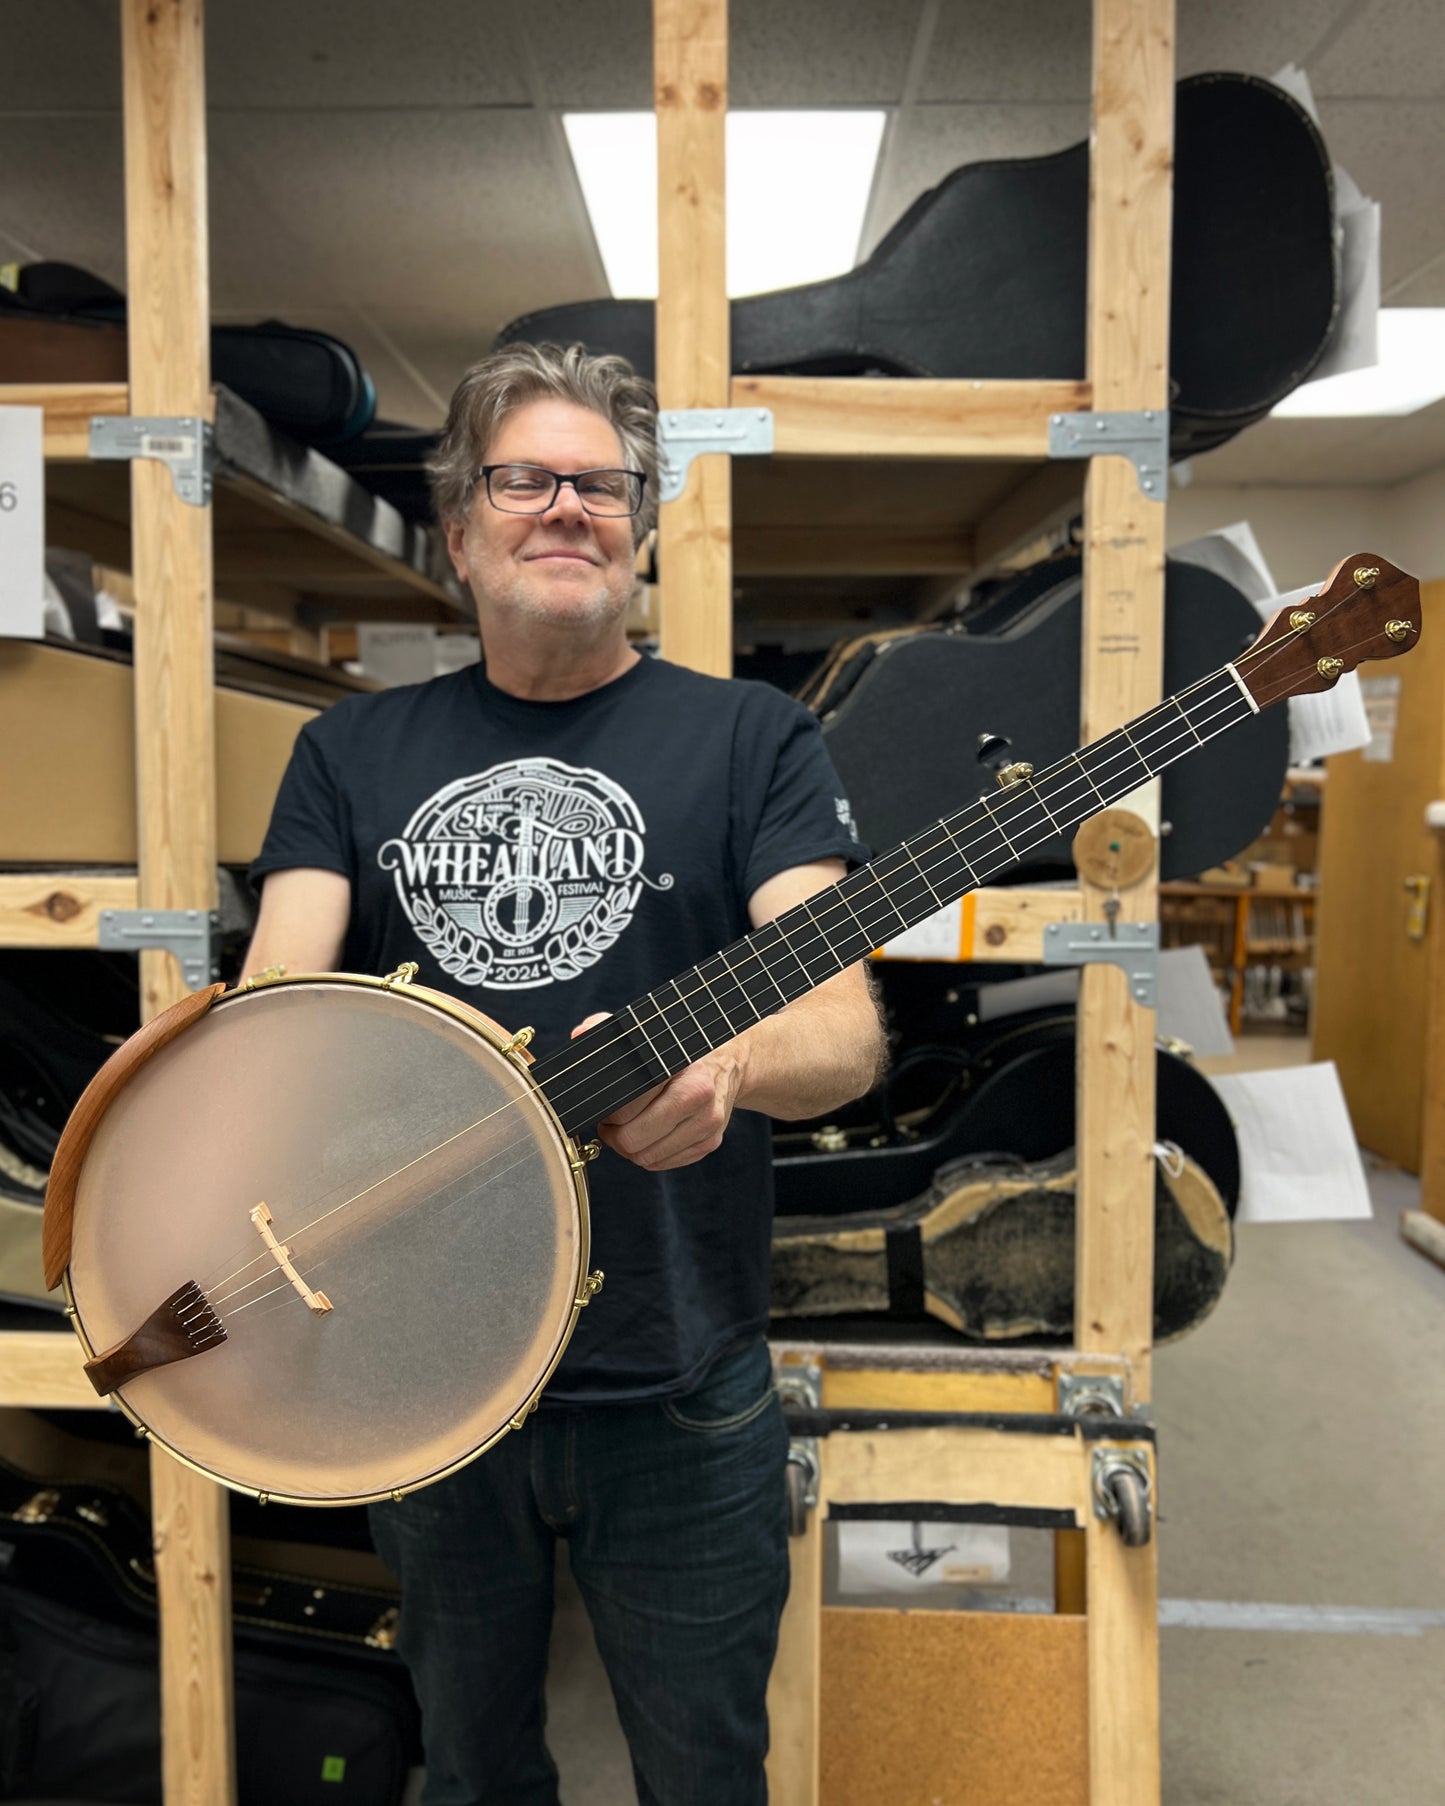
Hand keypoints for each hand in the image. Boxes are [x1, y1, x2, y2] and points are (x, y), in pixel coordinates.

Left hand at [570, 1012, 744, 1171]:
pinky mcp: (709, 1143)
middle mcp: (701, 1098)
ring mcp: (708, 1125)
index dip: (607, 1112)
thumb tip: (580, 1035)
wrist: (726, 1063)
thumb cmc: (678, 1051)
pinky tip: (648, 1135)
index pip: (627, 1108)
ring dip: (629, 1148)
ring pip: (646, 1158)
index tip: (604, 1105)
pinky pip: (663, 1164)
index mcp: (682, 1070)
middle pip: (634, 1140)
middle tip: (610, 1122)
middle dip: (614, 1135)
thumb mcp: (646, 1034)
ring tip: (627, 1128)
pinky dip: (649, 1154)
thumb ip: (610, 1032)